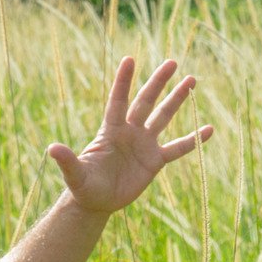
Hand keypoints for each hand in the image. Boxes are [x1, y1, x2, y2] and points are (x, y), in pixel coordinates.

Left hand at [47, 57, 214, 216]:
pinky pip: (177, 148)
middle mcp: (129, 132)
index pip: (118, 101)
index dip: (123, 82)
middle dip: (158, 83)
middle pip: (146, 101)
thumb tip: (52, 148)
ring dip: (177, 100)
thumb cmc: (83, 187)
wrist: (97, 201)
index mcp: (111, 131)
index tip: (130, 59)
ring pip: (163, 117)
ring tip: (191, 81)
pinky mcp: (155, 161)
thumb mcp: (75, 175)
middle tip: (172, 62)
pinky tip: (209, 129)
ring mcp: (144, 144)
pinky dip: (193, 140)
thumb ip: (67, 161)